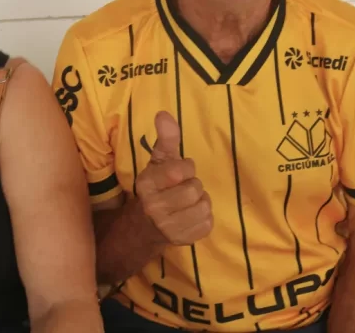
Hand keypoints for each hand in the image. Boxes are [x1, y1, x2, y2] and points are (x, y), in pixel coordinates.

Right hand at [134, 111, 212, 245]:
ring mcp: (169, 227)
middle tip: (183, 187)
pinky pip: (208, 222)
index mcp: (147, 184)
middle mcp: (154, 207)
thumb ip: (166, 137)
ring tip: (188, 201)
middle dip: (193, 184)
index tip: (180, 171)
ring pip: (204, 206)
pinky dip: (205, 216)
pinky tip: (192, 214)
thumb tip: (164, 114)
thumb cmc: (158, 186)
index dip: (186, 168)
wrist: (146, 226)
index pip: (179, 171)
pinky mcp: (184, 240)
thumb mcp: (159, 160)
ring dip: (201, 200)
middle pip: (194, 189)